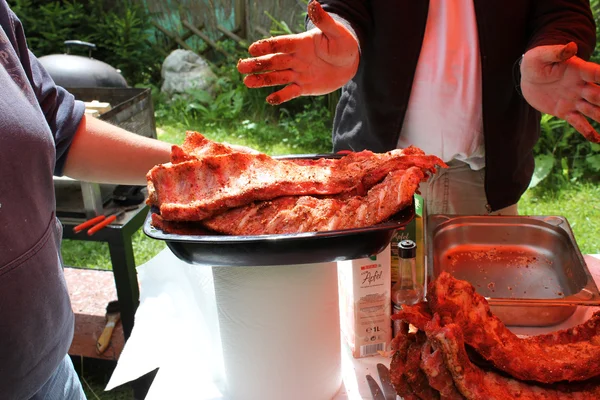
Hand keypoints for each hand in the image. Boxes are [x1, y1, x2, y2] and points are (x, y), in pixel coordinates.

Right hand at [236, 0, 358, 104]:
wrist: (349, 63)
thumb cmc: (343, 44)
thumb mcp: (336, 32)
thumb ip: (324, 22)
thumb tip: (313, 4)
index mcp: (300, 43)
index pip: (280, 44)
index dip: (267, 46)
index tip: (252, 48)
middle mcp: (295, 58)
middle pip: (273, 61)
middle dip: (257, 64)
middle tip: (240, 66)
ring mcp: (298, 73)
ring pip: (277, 77)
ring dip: (262, 80)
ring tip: (247, 82)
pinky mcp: (304, 87)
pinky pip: (290, 92)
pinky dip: (281, 96)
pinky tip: (269, 100)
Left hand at [520, 42, 599, 142]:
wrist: (528, 77)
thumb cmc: (535, 61)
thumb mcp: (540, 55)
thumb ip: (556, 52)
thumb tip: (571, 47)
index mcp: (578, 70)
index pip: (596, 74)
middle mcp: (581, 86)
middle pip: (599, 95)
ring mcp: (575, 100)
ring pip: (594, 111)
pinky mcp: (565, 112)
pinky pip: (579, 123)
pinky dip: (588, 131)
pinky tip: (597, 141)